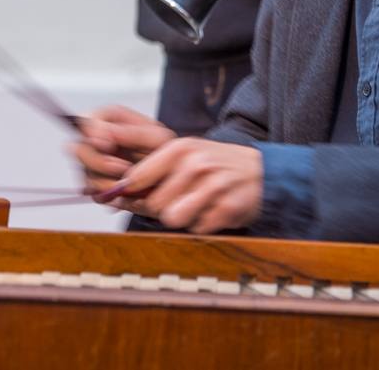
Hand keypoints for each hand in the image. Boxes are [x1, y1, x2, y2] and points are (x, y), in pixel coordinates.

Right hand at [72, 105, 175, 194]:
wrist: (167, 170)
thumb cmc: (162, 147)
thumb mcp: (155, 137)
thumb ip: (131, 134)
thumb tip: (104, 134)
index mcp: (107, 118)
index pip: (84, 121)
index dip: (92, 134)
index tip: (109, 146)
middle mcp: (94, 138)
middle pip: (78, 150)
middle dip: (100, 163)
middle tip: (124, 168)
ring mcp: (91, 161)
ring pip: (85, 174)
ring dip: (108, 182)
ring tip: (131, 181)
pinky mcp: (94, 181)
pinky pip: (92, 192)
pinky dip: (109, 195)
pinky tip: (124, 191)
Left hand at [110, 138, 263, 233]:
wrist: (262, 172)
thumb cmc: (217, 165)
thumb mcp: (187, 156)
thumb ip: (153, 173)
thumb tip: (115, 197)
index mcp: (180, 148)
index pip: (137, 177)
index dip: (132, 193)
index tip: (135, 197)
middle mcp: (195, 165)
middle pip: (153, 204)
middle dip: (161, 208)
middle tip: (179, 200)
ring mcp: (212, 187)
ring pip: (172, 219)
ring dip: (182, 218)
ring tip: (196, 205)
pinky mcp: (226, 209)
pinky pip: (197, 229)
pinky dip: (203, 224)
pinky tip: (214, 210)